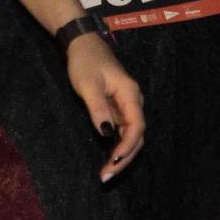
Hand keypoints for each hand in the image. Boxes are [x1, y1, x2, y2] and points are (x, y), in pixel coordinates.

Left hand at [66, 34, 145, 181]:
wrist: (82, 43)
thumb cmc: (85, 61)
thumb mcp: (88, 85)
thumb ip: (98, 109)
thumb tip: (107, 134)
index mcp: (130, 94)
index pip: (137, 126)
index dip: (127, 146)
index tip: (113, 161)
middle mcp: (133, 101)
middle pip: (137, 135)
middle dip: (124, 157)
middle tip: (107, 176)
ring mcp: (126, 105)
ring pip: (131, 135)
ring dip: (122, 154)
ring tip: (107, 172)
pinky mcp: (117, 107)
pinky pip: (122, 130)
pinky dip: (117, 145)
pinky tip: (108, 157)